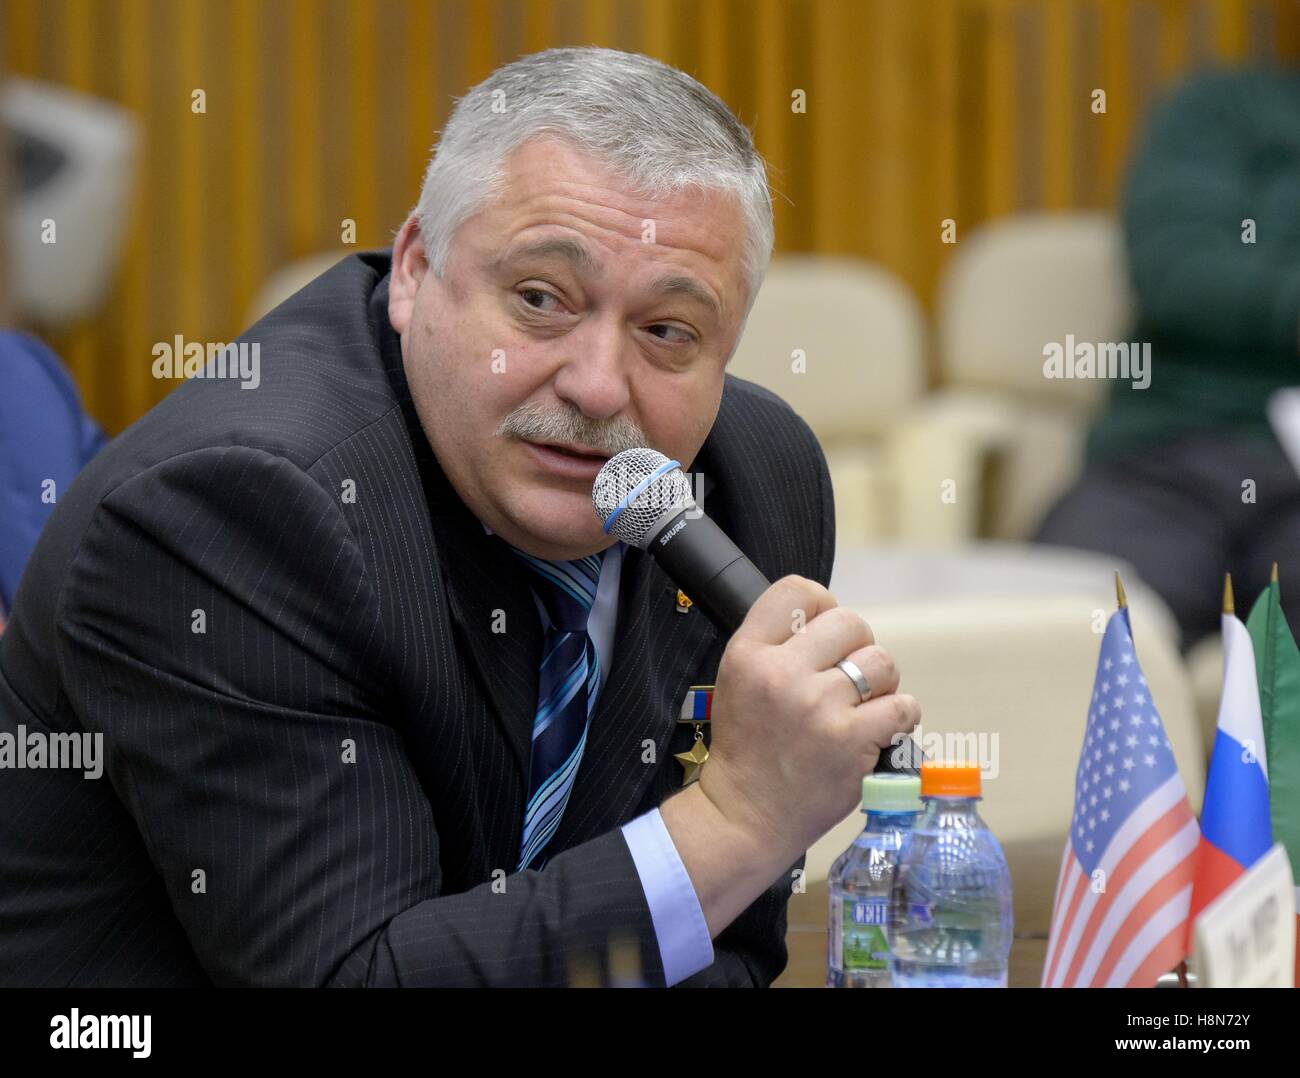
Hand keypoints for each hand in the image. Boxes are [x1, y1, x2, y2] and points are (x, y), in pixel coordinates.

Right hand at [698, 574, 919, 856]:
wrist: (746, 815)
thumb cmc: (748, 747)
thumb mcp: (736, 681)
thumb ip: (775, 644)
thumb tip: (829, 617)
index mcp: (748, 654)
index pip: (798, 590)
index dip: (821, 605)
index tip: (823, 632)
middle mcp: (781, 675)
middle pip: (849, 621)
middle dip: (856, 646)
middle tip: (844, 677)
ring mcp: (818, 708)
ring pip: (881, 661)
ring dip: (880, 682)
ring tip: (860, 705)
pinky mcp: (851, 741)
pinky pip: (903, 706)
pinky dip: (899, 716)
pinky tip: (876, 729)